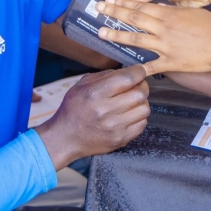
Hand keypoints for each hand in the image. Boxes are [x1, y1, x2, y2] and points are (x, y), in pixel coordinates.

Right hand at [33, 64, 150, 170]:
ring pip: (144, 108)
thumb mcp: (82, 85)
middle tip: (136, 85)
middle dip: (141, 86)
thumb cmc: (73, 109)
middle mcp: (106, 111)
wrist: (65, 138)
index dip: (138, 72)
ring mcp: (115, 127)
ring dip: (140, 102)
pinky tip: (128, 115)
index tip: (140, 70)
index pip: (127, 79)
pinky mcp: (121, 139)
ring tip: (131, 102)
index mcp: (95, 94)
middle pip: (140, 93)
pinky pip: (142, 123)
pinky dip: (138, 117)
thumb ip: (106, 76)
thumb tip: (129, 71)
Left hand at [95, 0, 210, 75]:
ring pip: (136, 39)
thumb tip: (159, 8)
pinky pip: (151, 67)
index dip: (123, 2)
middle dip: (114, 13)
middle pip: (134, 18)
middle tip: (98, 8)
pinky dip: (139, 69)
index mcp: (168, 14)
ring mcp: (165, 46)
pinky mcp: (170, 62)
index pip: (140, 5)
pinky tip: (125, 70)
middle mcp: (163, 28)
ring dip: (117, 35)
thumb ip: (172, 12)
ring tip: (101, 33)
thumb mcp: (190, 12)